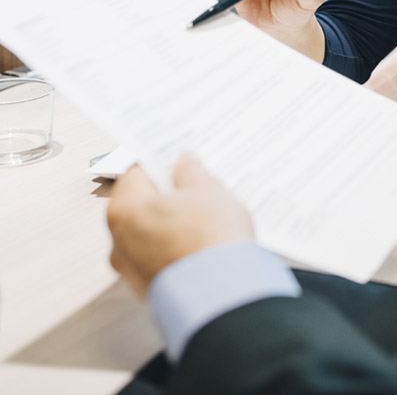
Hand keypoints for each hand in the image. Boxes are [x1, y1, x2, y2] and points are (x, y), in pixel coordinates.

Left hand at [106, 155, 253, 297]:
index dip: (158, 161)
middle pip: (140, 205)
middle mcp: (119, 240)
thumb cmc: (211, 240)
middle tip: (194, 185)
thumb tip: (184, 164)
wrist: (223, 294)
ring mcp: (131, 269)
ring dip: (171, 222)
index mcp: (125, 209)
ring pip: (149, 233)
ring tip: (204, 216)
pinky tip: (201, 242)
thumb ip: (191, 172)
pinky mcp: (149, 289)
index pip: (135, 172)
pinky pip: (159, 257)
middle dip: (166, 194)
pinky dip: (175, 247)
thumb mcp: (209, 190)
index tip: (175, 157)